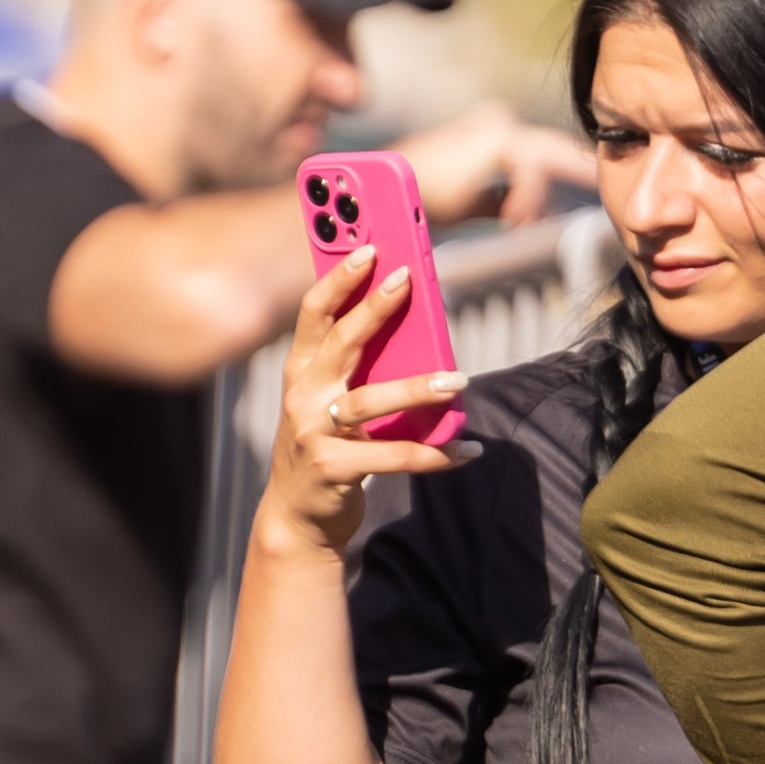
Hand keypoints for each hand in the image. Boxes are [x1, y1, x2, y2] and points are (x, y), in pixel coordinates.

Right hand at [256, 247, 466, 560]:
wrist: (298, 515)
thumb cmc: (325, 444)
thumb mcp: (327, 400)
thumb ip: (356, 367)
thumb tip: (415, 331)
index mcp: (301, 371)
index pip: (314, 314)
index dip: (339, 279)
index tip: (368, 248)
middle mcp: (303, 396)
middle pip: (340, 343)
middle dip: (373, 308)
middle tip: (408, 280)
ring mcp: (315, 433)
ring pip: (370, 401)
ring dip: (417, 388)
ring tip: (458, 380)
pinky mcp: (335, 469)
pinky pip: (392, 458)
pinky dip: (434, 454)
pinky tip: (466, 450)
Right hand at [406, 101, 596, 228]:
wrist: (392, 190)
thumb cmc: (423, 196)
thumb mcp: (472, 199)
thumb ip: (500, 199)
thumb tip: (524, 214)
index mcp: (494, 131)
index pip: (545, 149)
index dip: (570, 166)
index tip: (592, 184)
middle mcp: (500, 122)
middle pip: (558, 146)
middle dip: (581, 167)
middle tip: (604, 185)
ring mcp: (499, 127)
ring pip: (548, 160)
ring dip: (541, 199)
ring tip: (527, 225)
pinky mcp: (497, 141)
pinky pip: (532, 174)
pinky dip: (527, 201)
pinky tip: (516, 221)